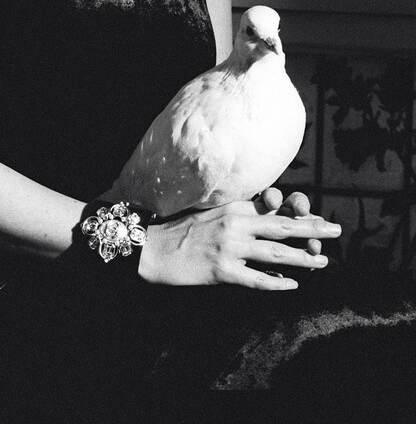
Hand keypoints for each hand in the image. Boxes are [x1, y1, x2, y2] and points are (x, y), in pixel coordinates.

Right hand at [138, 197, 340, 288]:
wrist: (155, 247)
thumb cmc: (185, 228)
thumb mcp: (215, 211)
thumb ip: (243, 212)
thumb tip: (273, 214)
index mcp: (235, 207)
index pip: (276, 208)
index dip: (300, 214)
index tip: (317, 217)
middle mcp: (236, 224)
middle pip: (284, 227)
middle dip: (313, 229)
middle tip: (337, 230)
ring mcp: (230, 248)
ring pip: (277, 254)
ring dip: (303, 258)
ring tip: (322, 261)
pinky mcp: (223, 272)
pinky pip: (257, 280)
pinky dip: (277, 283)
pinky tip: (293, 285)